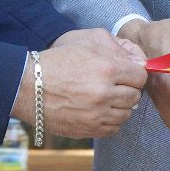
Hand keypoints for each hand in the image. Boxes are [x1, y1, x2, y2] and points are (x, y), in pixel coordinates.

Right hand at [14, 30, 146, 139]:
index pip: (140, 76)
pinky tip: (99, 110)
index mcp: (108, 68)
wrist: (28, 86)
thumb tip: (140, 62)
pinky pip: (113, 129)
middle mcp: (105, 93)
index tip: (125, 73)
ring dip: (120, 106)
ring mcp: (96, 114)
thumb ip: (118, 47)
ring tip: (105, 98)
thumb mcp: (87, 41)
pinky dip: (110, 120)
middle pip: (135, 96)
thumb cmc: (58, 59)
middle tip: (114, 85)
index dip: (134, 74)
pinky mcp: (88, 129)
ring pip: (126, 115)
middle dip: (127, 89)